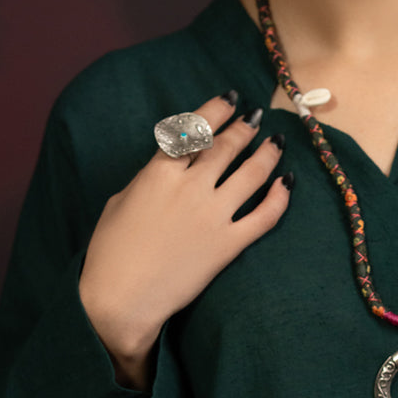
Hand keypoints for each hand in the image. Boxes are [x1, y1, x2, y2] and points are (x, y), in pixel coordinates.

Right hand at [78, 93, 291, 359]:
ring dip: (267, 154)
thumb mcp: (120, 202)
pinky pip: (263, 217)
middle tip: (256, 117)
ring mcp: (212, 216)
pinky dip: (279, 198)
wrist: (123, 298)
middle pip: (226, 146)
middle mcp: (190, 187)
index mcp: (159, 172)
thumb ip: (147, 181)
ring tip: (276, 143)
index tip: (230, 98)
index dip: (215, 109)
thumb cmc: (110, 253)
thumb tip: (164, 175)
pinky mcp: (228, 246)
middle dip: (244, 127)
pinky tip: (287, 184)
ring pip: (250, 174)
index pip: (194, 129)